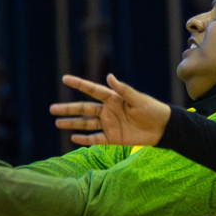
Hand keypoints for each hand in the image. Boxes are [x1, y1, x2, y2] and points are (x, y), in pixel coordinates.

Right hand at [50, 72, 170, 146]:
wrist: (163, 128)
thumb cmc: (152, 110)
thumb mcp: (138, 99)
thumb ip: (123, 89)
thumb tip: (109, 77)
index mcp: (113, 98)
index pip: (92, 90)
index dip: (79, 84)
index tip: (65, 78)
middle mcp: (108, 111)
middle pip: (84, 109)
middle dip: (68, 109)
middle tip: (52, 108)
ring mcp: (109, 124)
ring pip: (86, 124)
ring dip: (72, 123)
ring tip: (57, 122)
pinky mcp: (113, 138)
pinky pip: (96, 139)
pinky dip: (85, 139)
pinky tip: (73, 138)